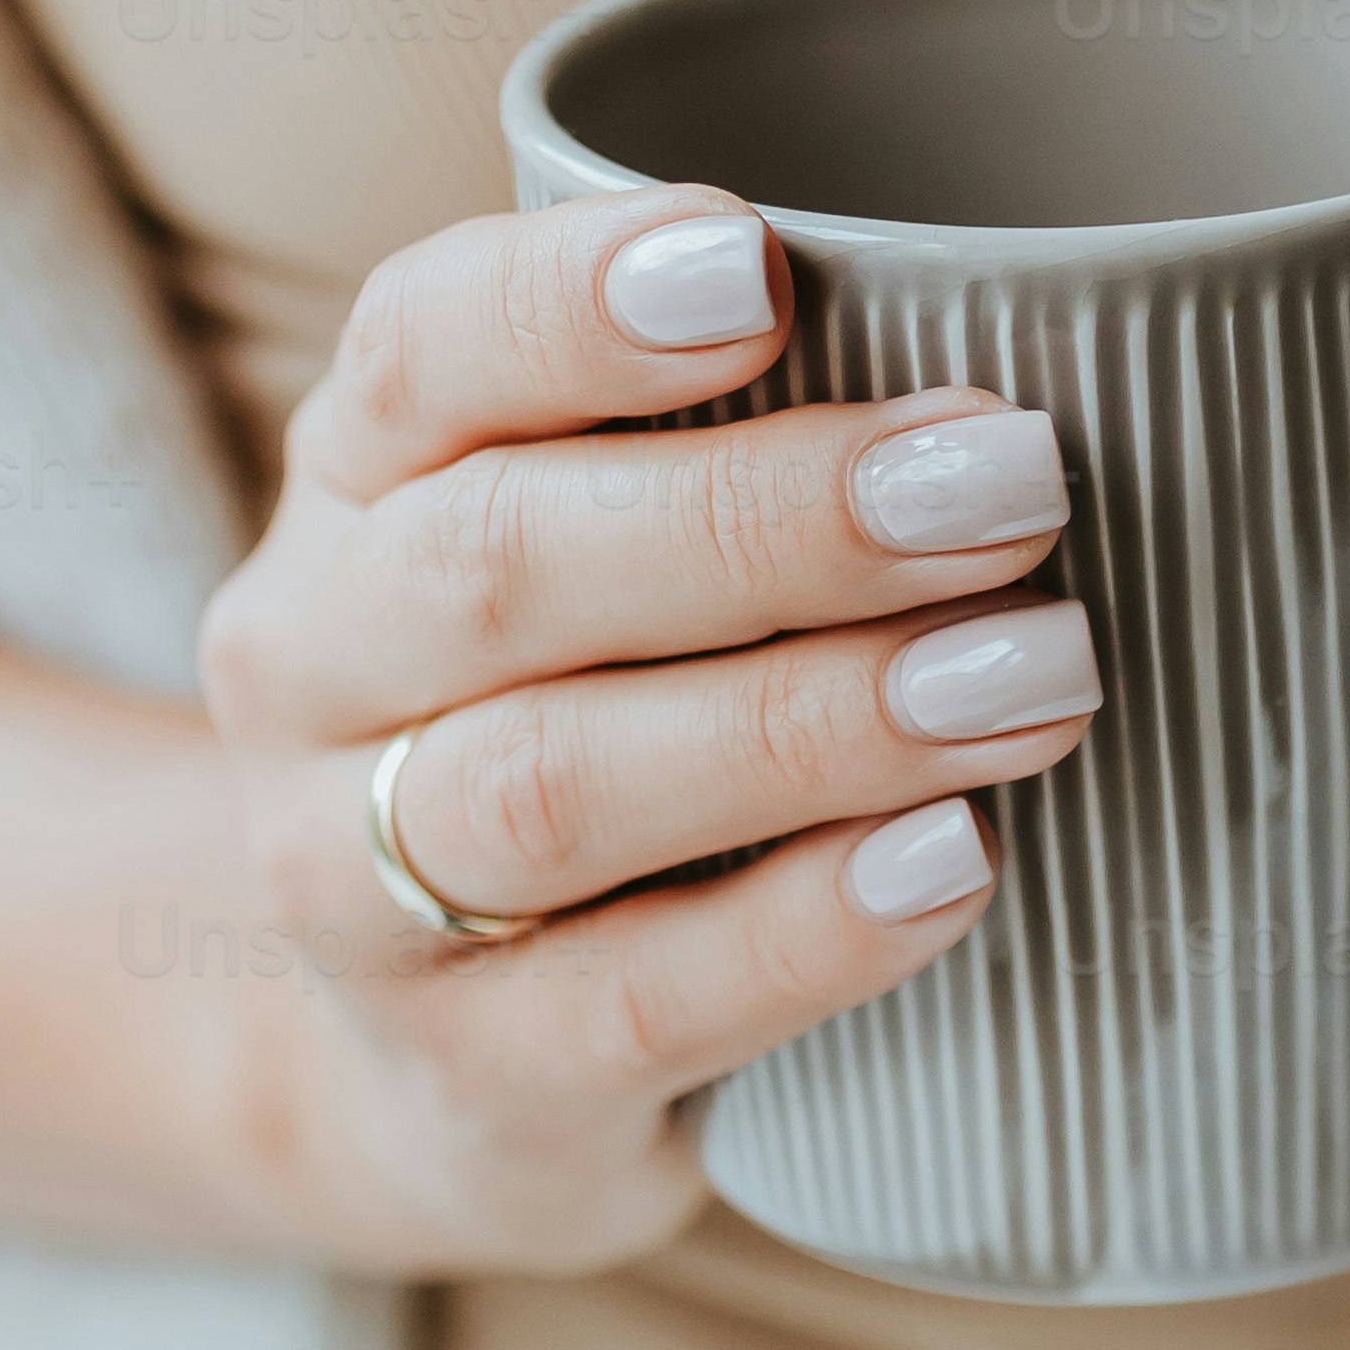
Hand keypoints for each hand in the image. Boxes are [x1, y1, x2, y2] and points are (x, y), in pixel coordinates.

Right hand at [192, 186, 1099, 1272]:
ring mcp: (360, 895)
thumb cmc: (592, 742)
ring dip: (815, 722)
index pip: (419, 351)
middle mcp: (313, 677)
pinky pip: (642, 1000)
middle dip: (773, 518)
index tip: (760, 265)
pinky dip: (810, 929)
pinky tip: (954, 863)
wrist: (447, 1082)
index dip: (573, 304)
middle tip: (1011, 487)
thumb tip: (1024, 380)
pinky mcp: (477, 1083)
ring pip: (556, 785)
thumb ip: (741, 462)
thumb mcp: (604, 573)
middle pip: (503, 567)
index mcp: (354, 490)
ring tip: (1035, 677)